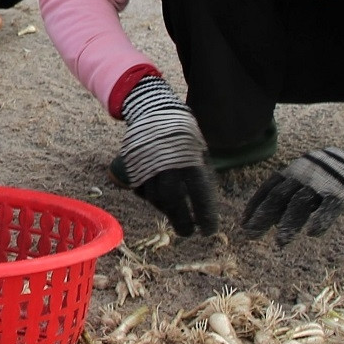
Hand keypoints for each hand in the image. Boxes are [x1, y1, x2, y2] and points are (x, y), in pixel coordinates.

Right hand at [119, 76, 217, 236]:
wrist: (151, 110)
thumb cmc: (181, 131)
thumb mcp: (199, 148)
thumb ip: (201, 173)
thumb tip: (206, 201)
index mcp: (188, 160)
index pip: (199, 195)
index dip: (205, 215)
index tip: (210, 230)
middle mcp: (166, 166)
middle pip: (174, 202)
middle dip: (182, 221)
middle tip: (189, 233)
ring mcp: (147, 168)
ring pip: (156, 199)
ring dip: (168, 210)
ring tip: (178, 215)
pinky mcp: (133, 169)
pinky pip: (143, 191)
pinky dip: (153, 198)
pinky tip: (162, 197)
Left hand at [242, 132, 343, 244]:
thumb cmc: (331, 179)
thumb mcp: (308, 183)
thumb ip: (292, 197)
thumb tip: (273, 219)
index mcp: (294, 170)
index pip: (269, 188)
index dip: (255, 205)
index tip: (243, 223)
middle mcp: (304, 174)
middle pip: (279, 196)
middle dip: (264, 216)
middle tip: (251, 235)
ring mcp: (323, 182)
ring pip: (300, 203)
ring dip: (288, 224)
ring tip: (280, 242)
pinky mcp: (342, 192)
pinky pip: (329, 207)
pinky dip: (320, 220)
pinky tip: (313, 234)